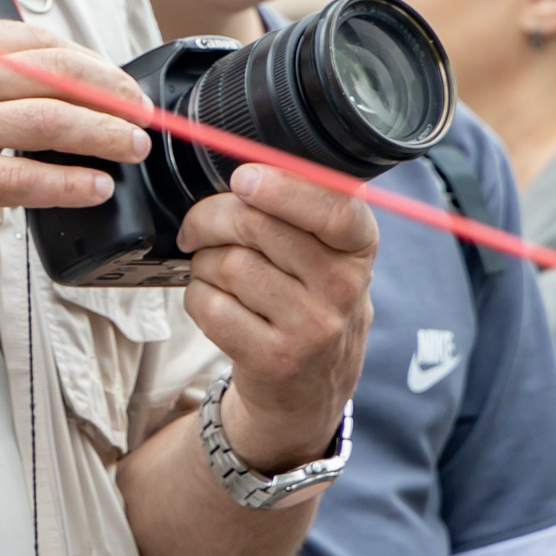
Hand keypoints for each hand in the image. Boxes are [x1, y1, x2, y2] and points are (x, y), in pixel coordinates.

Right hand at [0, 21, 152, 240]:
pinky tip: (92, 189)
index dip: (89, 62)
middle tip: (140, 116)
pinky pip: (26, 180)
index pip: (40, 40)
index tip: (110, 81)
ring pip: (58, 123)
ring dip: (108, 137)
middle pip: (63, 75)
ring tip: (131, 149)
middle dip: (114, 96)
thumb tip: (14, 75)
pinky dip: (70, 184)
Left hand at [178, 163, 375, 471]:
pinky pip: (209, 304)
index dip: (282, 187)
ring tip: (215, 273)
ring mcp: (312, 327)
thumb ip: (296, 210)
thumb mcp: (324, 255)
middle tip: (197, 227)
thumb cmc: (305, 303)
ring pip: (227, 263)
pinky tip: (215, 303)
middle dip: (210, 217)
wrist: (308, 389)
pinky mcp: (275, 358)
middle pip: (256, 225)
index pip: (333, 207)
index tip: (242, 178)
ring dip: (203, 262)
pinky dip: (197, 297)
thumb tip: (242, 166)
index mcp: (359, 247)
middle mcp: (344, 287)